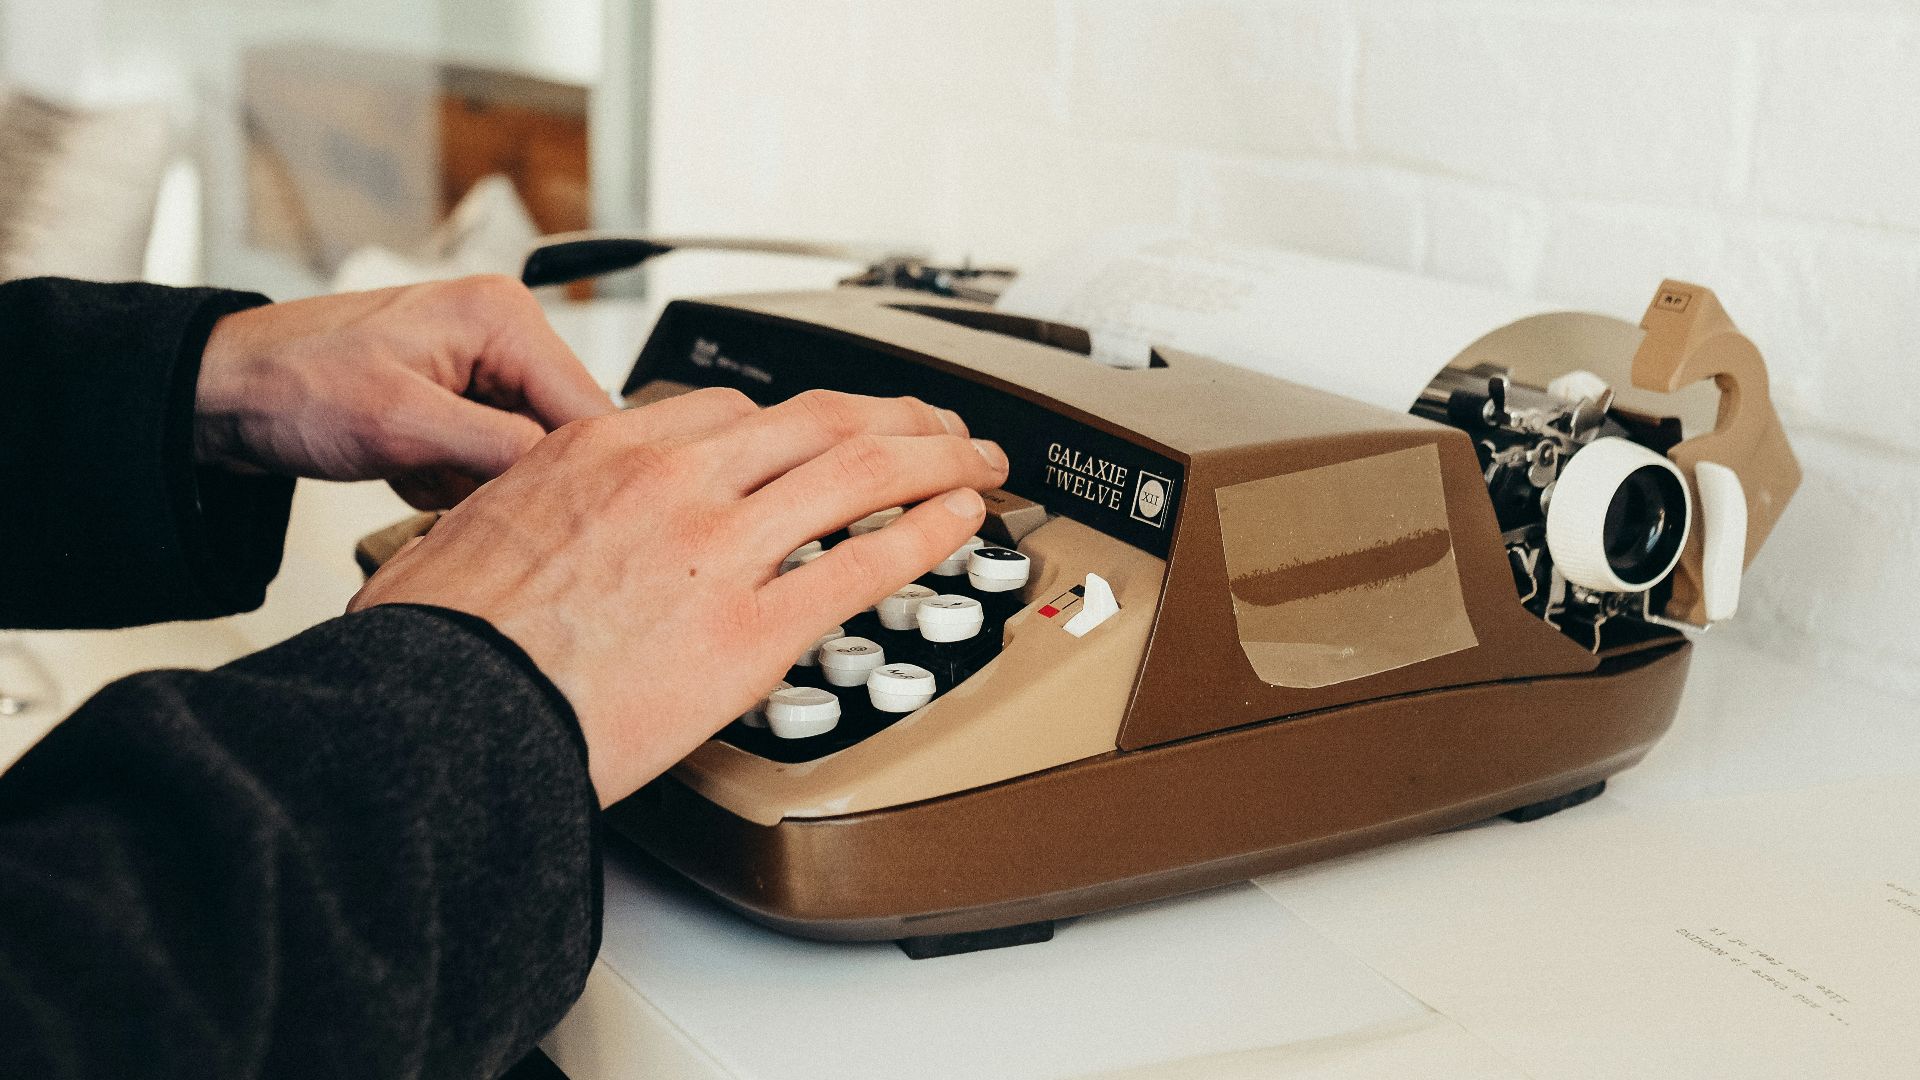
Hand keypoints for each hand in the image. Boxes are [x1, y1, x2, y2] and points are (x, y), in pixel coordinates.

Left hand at [195, 275, 614, 507]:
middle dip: (515, 476)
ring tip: (416, 473)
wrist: (220, 391)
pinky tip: (408, 471)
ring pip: (526, 454)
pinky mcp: (459, 399)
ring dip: (478, 482)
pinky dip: (453, 479)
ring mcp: (481, 367)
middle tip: (453, 489)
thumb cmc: (292, 385)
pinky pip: (490, 458)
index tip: (563, 523)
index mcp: (503, 317)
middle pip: (561, 432)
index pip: (588, 406)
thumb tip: (571, 479)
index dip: (581, 471)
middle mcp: (503, 332)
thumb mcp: (402, 424)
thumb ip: (499, 449)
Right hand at [349, 389, 1010, 805]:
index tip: (827, 436)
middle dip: (894, 416)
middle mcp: (673, 479)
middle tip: (936, 425)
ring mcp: (720, 549)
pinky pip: (865, 564)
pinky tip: (960, 523)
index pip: (734, 411)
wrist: (442, 718)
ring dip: (934, 457)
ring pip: (859, 471)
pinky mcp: (752, 630)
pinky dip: (927, 533)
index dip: (803, 423)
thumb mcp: (466, 535)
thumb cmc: (443, 646)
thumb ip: (526, 513)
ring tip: (975, 459)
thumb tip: (516, 530)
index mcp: (604, 449)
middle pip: (818, 421)